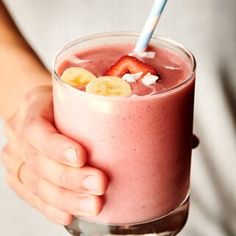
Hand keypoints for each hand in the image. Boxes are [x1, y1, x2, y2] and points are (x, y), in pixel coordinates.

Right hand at [0, 86, 107, 224]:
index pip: (37, 130)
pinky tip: (69, 215)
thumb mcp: (71, 93)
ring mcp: (16, 157)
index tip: (81, 157)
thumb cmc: (62, 101)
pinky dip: (52, 208)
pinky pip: (32, 196)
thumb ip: (90, 101)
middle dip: (71, 179)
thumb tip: (129, 111)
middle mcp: (19, 134)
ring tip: (94, 205)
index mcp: (32, 107)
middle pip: (39, 163)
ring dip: (66, 199)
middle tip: (99, 185)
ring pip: (36, 185)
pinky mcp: (18, 175)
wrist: (39, 109)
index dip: (56, 147)